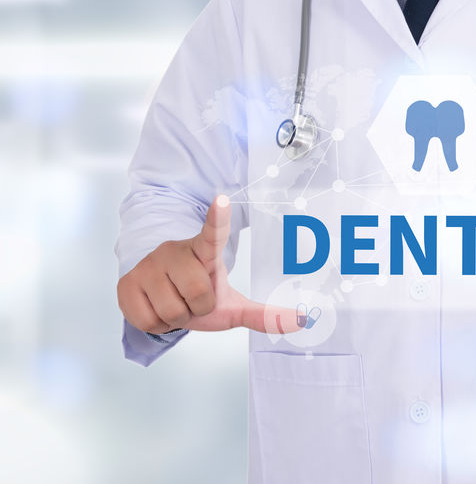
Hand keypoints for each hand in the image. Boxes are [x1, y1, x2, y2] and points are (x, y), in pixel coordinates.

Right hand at [117, 195, 300, 335]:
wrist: (156, 299)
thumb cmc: (199, 296)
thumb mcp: (231, 307)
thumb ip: (263, 315)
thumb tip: (301, 321)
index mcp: (204, 252)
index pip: (213, 232)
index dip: (217, 217)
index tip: (222, 199)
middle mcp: (175, 251)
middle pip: (197, 293)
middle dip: (197, 309)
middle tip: (192, 301)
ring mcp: (148, 265)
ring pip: (171, 310)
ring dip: (175, 318)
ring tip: (173, 303)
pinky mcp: (125, 283)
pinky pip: (147, 319)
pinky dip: (154, 324)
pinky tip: (154, 308)